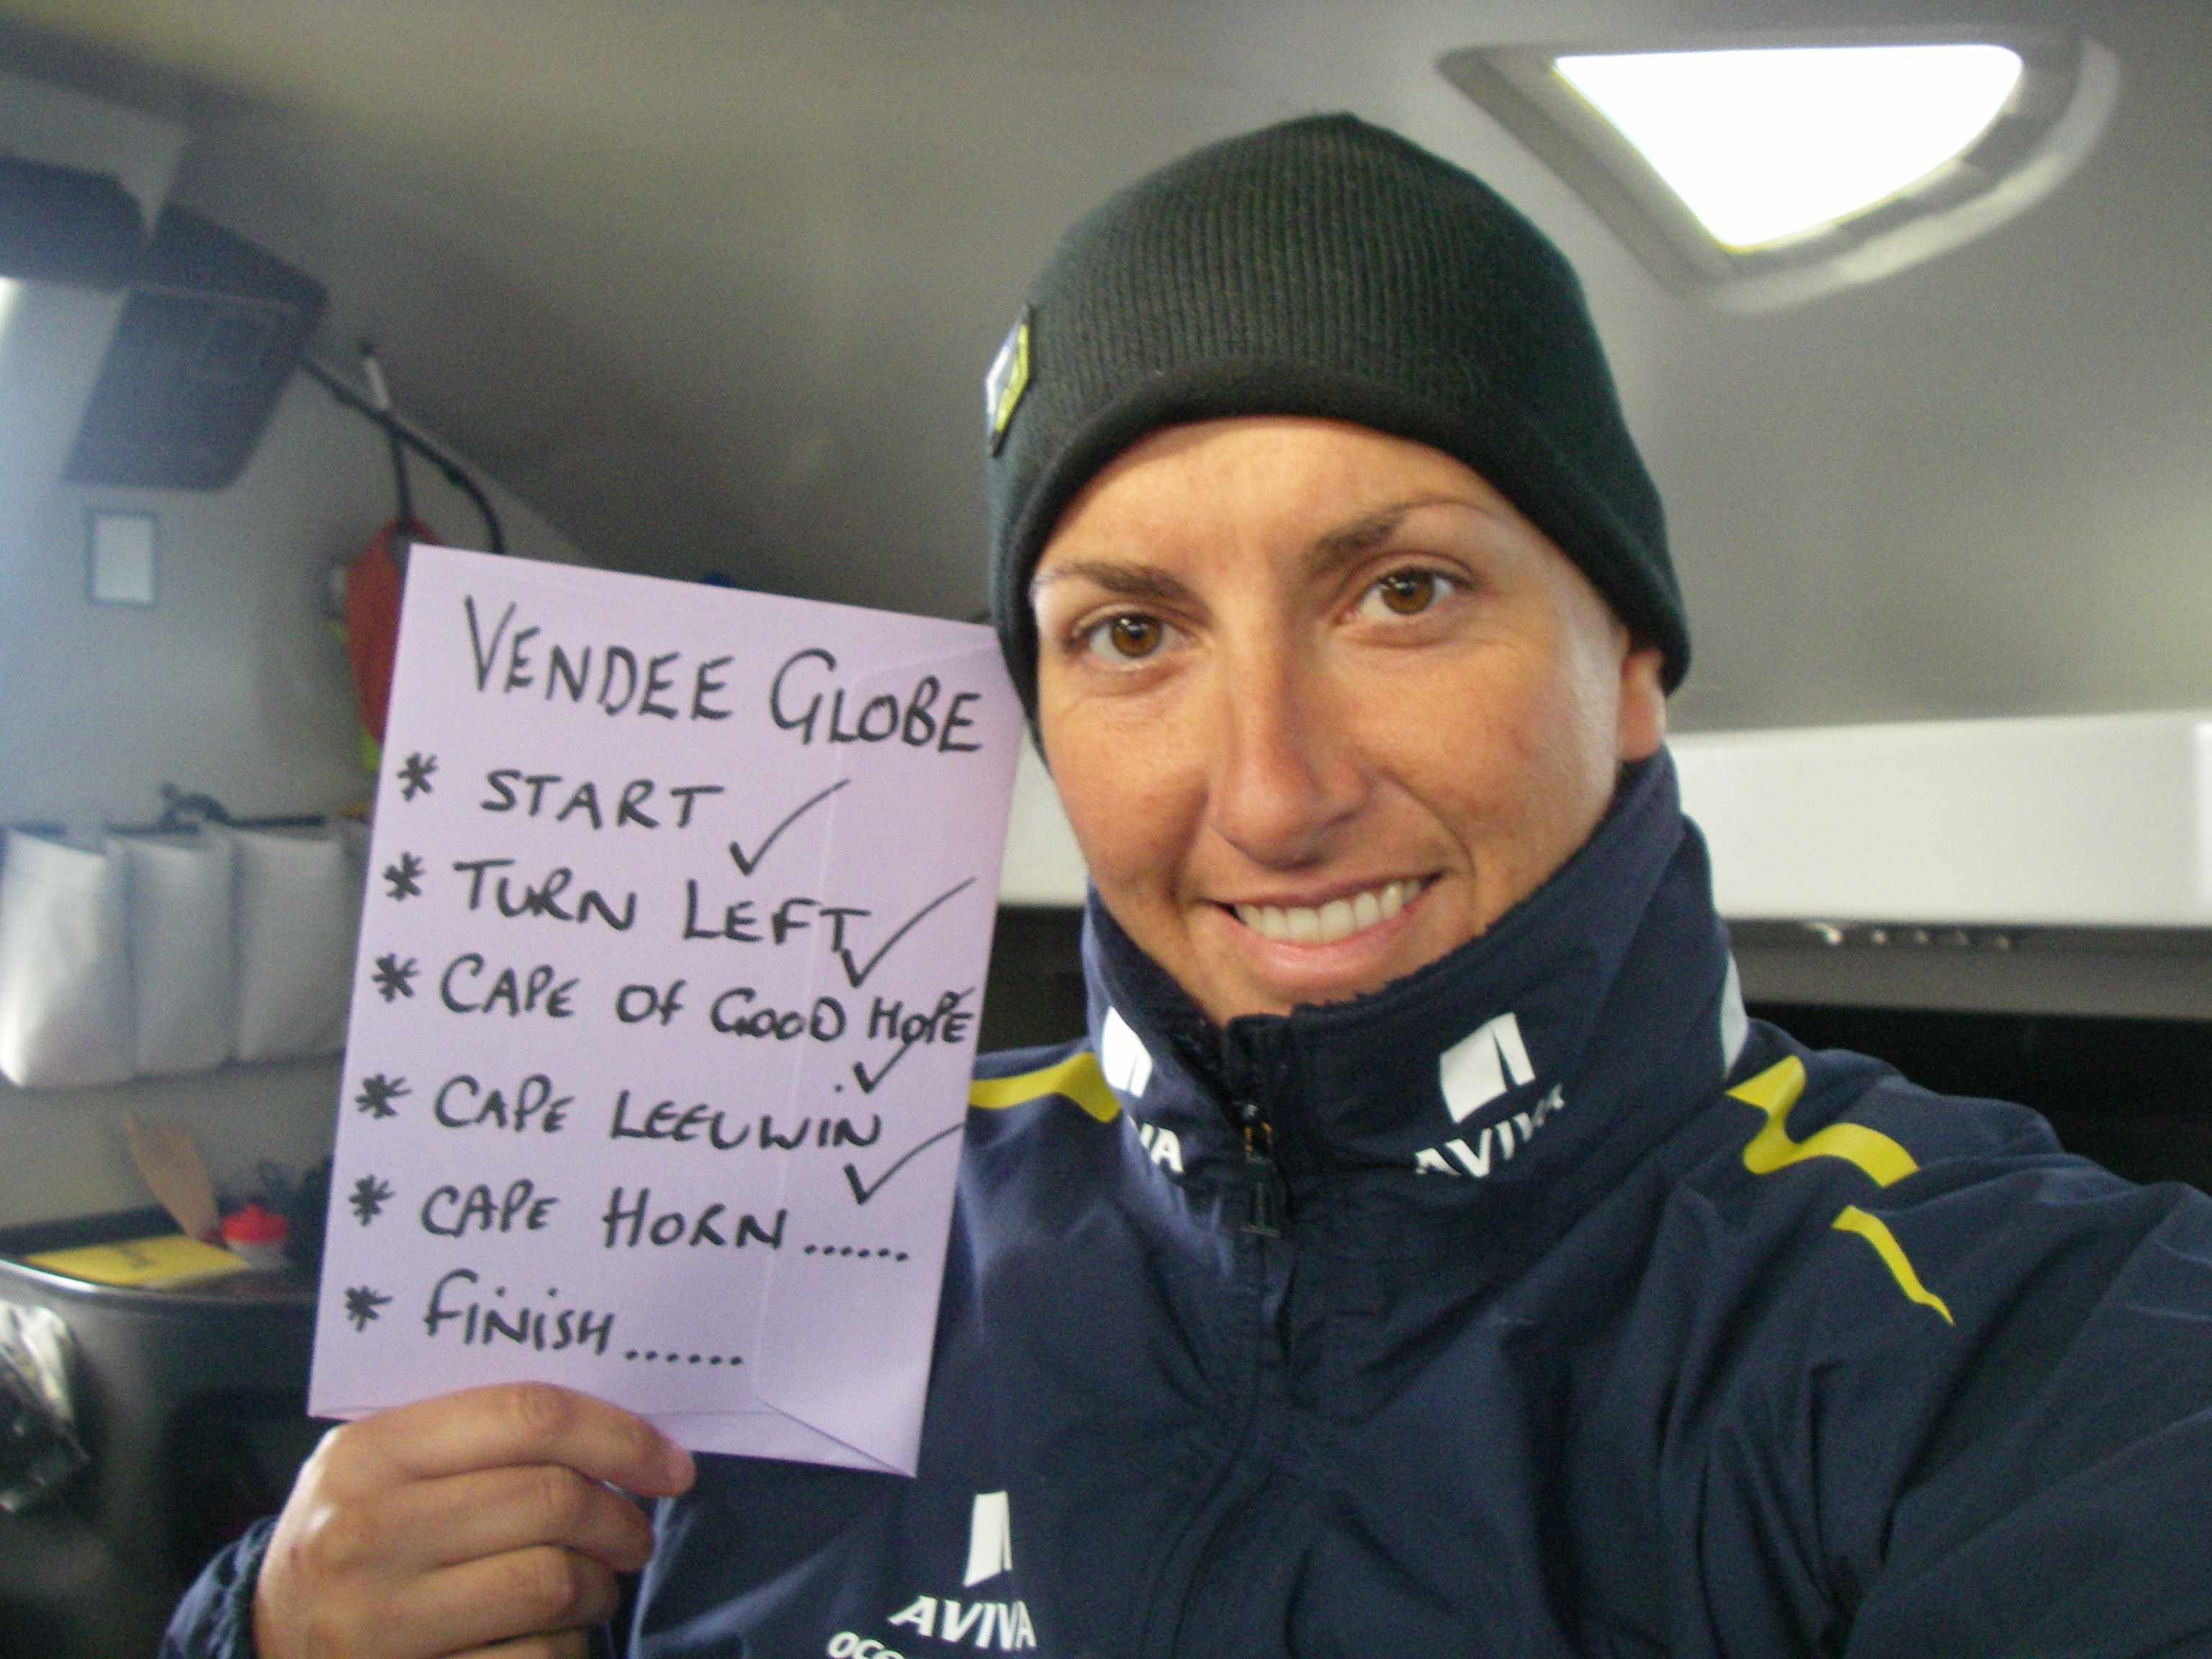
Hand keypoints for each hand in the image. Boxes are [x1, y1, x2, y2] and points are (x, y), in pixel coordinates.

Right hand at [252, 1382, 695, 1658]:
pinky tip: (552, 1639)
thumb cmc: (359, 1539)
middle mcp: (366, 1534)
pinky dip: (564, 1650)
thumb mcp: (387, 1470)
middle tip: (632, 1535)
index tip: (670, 1465)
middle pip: (551, 1502)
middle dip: (619, 1519)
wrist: (267, 1646)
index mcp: (370, 1454)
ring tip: (592, 1587)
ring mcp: (379, 1622)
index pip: (527, 1417)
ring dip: (598, 1589)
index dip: (618, 1436)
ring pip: (553, 1585)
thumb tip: (620, 1434)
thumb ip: (479, 1437)